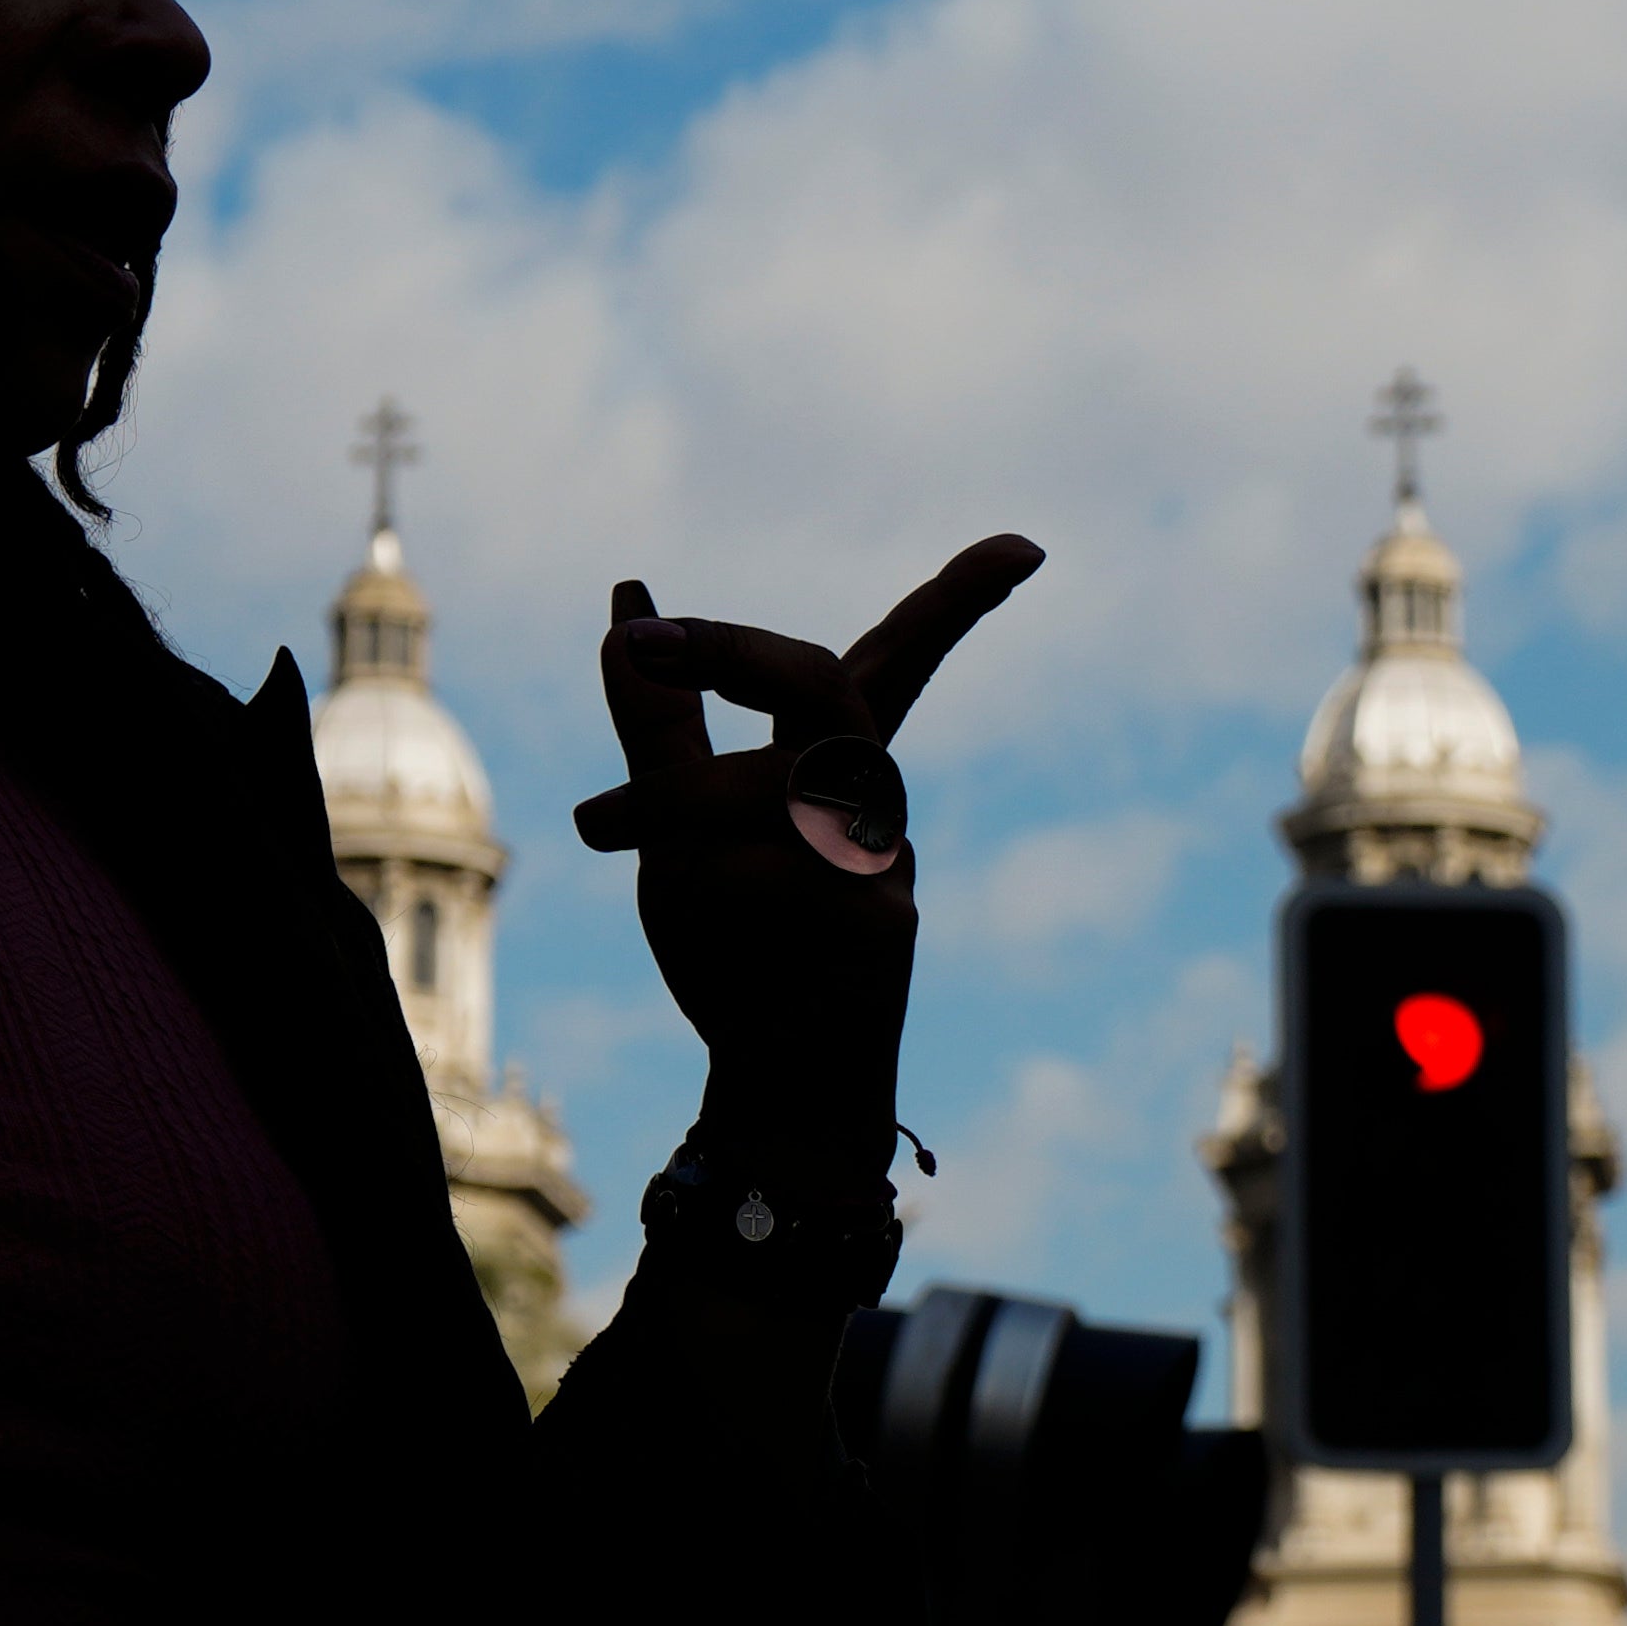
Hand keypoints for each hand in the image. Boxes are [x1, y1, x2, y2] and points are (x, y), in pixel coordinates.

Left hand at [569, 532, 1044, 1123]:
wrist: (780, 1080)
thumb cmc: (737, 949)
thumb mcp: (674, 826)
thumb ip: (657, 722)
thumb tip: (628, 599)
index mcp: (837, 766)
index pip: (896, 660)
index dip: (959, 599)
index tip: (1029, 545)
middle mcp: (873, 801)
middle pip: (829, 688)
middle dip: (732, 652)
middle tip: (643, 640)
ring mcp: (883, 864)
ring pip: (779, 783)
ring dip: (674, 800)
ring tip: (597, 827)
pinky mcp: (875, 928)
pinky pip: (767, 877)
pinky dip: (705, 888)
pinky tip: (694, 919)